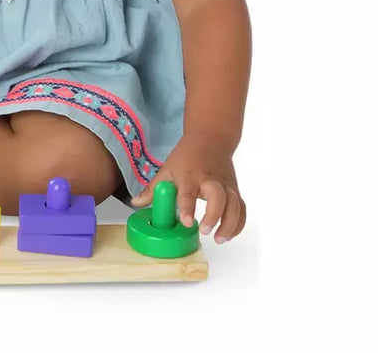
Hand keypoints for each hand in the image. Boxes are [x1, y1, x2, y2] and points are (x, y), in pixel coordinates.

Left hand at [131, 135, 245, 242]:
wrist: (211, 139)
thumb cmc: (187, 156)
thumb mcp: (167, 169)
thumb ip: (153, 189)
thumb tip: (135, 203)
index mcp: (190, 175)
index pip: (188, 192)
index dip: (187, 207)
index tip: (186, 222)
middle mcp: (210, 180)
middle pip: (219, 197)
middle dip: (214, 215)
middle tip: (205, 230)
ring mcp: (226, 185)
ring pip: (235, 205)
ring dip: (229, 224)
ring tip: (219, 238)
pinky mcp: (235, 190)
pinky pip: (242, 209)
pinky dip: (238, 224)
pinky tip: (229, 235)